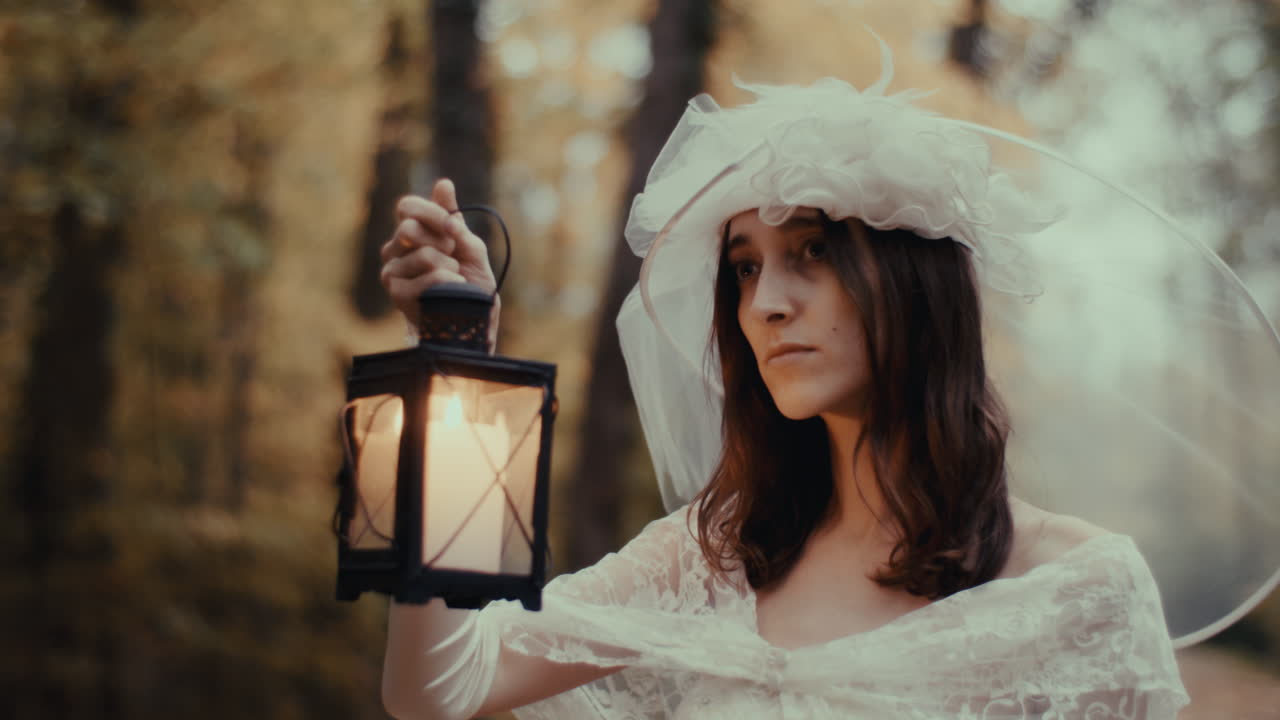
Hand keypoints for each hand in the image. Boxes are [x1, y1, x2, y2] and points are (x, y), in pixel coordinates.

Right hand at [380, 178, 499, 349]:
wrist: (473, 323)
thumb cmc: (471, 285)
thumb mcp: (469, 246)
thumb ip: (453, 218)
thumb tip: (443, 184)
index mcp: (408, 235)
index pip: (407, 207)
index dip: (433, 213)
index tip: (455, 229)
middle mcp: (394, 251)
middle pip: (410, 227)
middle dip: (443, 241)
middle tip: (453, 259)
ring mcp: (392, 273)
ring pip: (425, 254)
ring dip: (450, 266)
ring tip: (453, 280)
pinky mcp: (397, 294)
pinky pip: (431, 276)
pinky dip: (451, 281)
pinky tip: (452, 291)